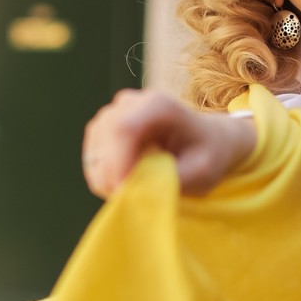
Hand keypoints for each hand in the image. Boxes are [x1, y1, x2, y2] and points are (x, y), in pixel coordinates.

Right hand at [81, 89, 256, 198]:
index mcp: (158, 105)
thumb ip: (170, 181)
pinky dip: (105, 177)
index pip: (124, 129)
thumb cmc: (207, 155)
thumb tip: (135, 191)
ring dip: (108, 178)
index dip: (118, 163)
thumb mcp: (201, 172)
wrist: (206, 140)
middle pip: (105, 139)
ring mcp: (113, 114)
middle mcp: (130, 103)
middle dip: (113, 176)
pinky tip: (128, 183)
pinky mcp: (103, 130)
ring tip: (137, 189)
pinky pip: (93, 158)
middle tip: (134, 198)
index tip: (127, 191)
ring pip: (95, 151)